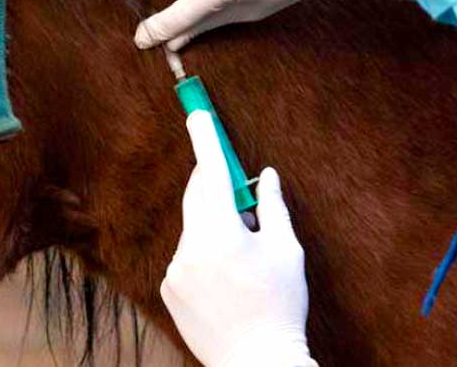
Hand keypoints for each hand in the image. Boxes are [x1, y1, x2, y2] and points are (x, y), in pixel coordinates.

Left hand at [161, 112, 315, 366]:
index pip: (212, 174)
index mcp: (222, 233)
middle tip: (242, 191)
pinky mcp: (169, 288)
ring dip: (215, 226)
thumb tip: (267, 176)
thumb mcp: (286, 251)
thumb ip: (272, 207)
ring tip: (244, 256)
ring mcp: (176, 269)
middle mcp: (191, 247)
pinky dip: (205, 252)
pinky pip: (187, 255)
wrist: (257, 362)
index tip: (197, 114)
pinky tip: (228, 277)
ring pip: (194, 228)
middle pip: (198, 197)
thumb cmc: (280, 305)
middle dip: (216, 185)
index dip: (206, 141)